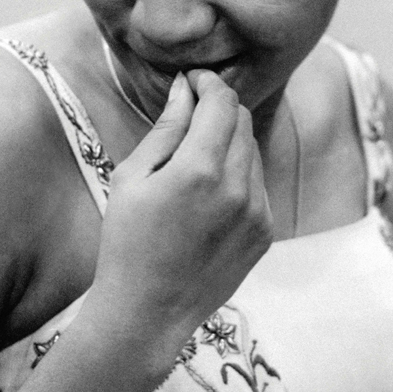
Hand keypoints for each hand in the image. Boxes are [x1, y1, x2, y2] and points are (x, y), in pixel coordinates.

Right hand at [89, 69, 272, 350]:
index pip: (222, 101)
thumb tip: (184, 87)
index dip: (207, 82)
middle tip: (191, 111)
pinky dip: (238, 170)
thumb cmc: (127, 241)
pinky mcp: (265, 230)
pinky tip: (210, 188)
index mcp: (200, 169)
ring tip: (195, 155)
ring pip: (252, 147)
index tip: (191, 80)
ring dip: (228, 138)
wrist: (148, 312)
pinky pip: (258, 180)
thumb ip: (166, 127)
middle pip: (241, 119)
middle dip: (218, 106)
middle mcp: (237, 186)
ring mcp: (257, 210)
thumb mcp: (132, 177)